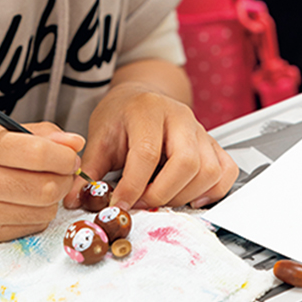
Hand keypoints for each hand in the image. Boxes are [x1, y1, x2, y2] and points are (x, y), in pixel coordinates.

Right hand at [0, 122, 84, 242]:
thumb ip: (36, 134)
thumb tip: (74, 142)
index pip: (36, 153)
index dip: (63, 154)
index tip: (71, 151)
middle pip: (46, 187)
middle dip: (65, 176)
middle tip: (63, 167)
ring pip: (44, 210)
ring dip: (54, 196)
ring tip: (42, 182)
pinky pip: (31, 226)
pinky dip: (39, 213)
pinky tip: (25, 200)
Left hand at [63, 74, 236, 210]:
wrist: (139, 97)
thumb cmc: (121, 116)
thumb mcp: (100, 137)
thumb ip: (90, 170)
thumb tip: (75, 200)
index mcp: (148, 110)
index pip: (147, 153)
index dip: (133, 186)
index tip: (120, 204)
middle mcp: (180, 116)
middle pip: (186, 163)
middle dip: (162, 194)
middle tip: (142, 202)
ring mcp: (200, 129)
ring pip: (209, 170)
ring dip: (185, 195)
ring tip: (161, 198)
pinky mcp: (213, 143)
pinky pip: (226, 171)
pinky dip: (213, 191)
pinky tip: (189, 196)